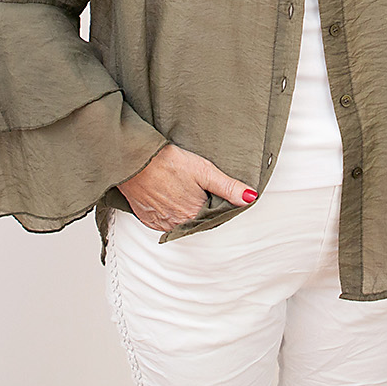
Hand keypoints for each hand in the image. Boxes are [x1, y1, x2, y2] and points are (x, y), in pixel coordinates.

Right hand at [118, 144, 254, 232]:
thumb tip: (250, 198)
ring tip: (181, 189)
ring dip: (183, 209)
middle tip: (195, 186)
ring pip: (179, 220)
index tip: (212, 191)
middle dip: (199, 206)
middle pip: (195, 219)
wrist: (136, 161)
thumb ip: (228, 187)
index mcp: (194, 215)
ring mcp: (160, 223)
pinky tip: (168, 195)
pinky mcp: (146, 218)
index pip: (212, 216)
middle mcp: (177, 224)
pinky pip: (162, 219)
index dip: (214, 203)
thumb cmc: (170, 163)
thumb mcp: (205, 171)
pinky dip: (167, 210)